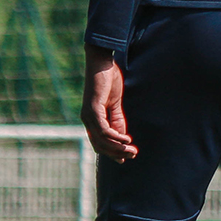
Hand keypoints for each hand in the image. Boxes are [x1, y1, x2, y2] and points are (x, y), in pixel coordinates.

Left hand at [81, 44, 136, 161]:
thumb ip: (118, 119)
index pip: (99, 143)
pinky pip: (104, 130)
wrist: (101, 62)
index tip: (127, 158)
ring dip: (118, 148)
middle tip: (133, 155)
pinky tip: (127, 139)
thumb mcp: (115, 103)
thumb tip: (123, 137)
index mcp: (92, 119)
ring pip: (102, 140)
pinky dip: (116, 136)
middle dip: (117, 153)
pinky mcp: (93, 110)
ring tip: (132, 150)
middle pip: (100, 146)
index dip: (112, 152)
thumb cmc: (108, 80)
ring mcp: (88, 116)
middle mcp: (87, 120)